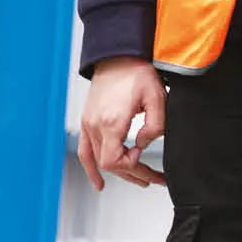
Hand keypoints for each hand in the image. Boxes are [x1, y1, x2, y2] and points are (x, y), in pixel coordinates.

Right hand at [75, 58, 166, 190]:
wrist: (118, 58)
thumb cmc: (137, 74)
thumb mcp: (157, 98)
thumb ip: (154, 125)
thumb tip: (143, 145)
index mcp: (111, 121)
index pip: (115, 161)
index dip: (133, 166)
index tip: (147, 160)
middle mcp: (95, 125)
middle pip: (109, 164)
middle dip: (134, 174)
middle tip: (155, 178)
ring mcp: (88, 124)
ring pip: (98, 161)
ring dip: (119, 173)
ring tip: (140, 181)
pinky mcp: (87, 122)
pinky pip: (85, 151)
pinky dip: (91, 169)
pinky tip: (98, 182)